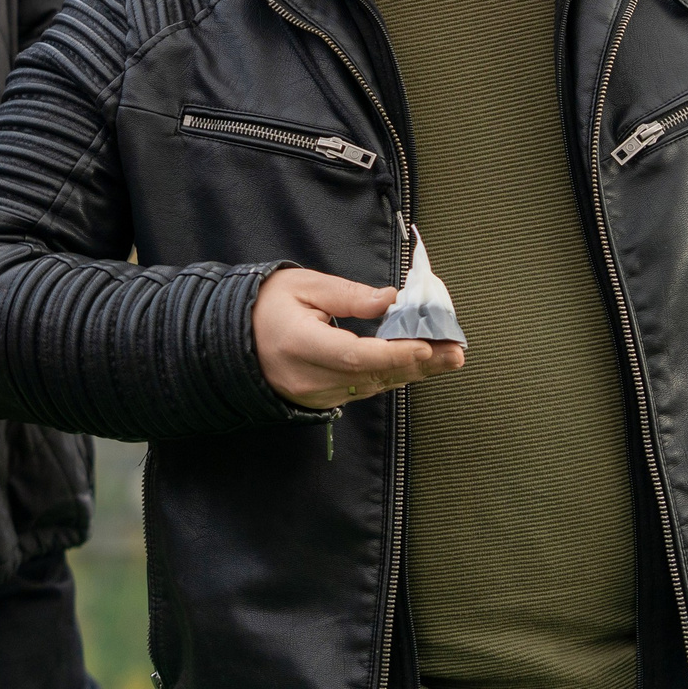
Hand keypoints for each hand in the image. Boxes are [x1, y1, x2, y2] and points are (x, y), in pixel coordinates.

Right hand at [253, 268, 465, 410]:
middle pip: (372, 376)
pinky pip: (363, 390)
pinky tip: (418, 363)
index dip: (393, 353)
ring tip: (448, 356)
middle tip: (456, 353)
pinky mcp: (321, 402)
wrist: (231, 341)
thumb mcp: (304, 286)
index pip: (354, 355)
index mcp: (298, 343)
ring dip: (411, 371)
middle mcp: (308, 377)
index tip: (427, 346)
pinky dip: (391, 375)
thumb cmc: (267, 305)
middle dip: (419, 364)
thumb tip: (392, 300)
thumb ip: (349, 295)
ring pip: (372, 386)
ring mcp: (314, 396)